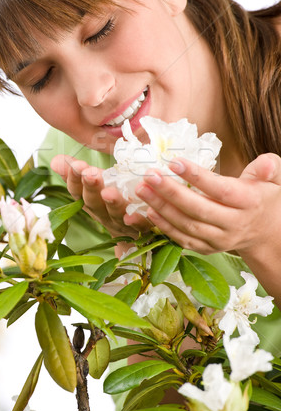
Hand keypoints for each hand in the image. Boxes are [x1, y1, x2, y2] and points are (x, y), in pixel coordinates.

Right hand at [51, 154, 149, 238]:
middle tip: (89, 173)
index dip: (75, 179)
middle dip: (90, 188)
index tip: (76, 165)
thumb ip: (78, 172)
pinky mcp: (143, 227)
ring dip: (112, 203)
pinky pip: (140, 226)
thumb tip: (55, 160)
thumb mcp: (95, 185)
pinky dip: (136, 221)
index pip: (77, 190)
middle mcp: (103, 213)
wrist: (134, 234)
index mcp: (90, 201)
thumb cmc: (112, 201)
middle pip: (94, 202)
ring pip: (115, 214)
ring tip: (109, 193)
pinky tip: (133, 216)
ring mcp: (122, 222)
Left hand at [133, 153, 280, 256]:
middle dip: (170, 192)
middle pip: (199, 210)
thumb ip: (269, 168)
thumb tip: (266, 163)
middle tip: (149, 176)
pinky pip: (183, 240)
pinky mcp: (208, 249)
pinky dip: (164, 227)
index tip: (173, 162)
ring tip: (142, 189)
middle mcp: (234, 225)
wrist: (265, 232)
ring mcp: (220, 240)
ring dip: (161, 208)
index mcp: (249, 203)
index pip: (220, 190)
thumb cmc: (262, 197)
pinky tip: (148, 211)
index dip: (196, 177)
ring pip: (187, 226)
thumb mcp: (273, 180)